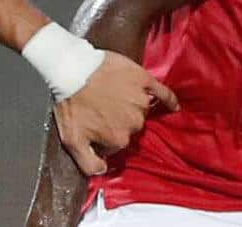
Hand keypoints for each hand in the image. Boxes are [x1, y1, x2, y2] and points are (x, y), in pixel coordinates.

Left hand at [53, 50, 177, 175]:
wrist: (69, 69)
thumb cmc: (70, 101)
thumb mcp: (71, 139)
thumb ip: (88, 163)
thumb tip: (103, 172)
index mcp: (118, 139)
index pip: (116, 142)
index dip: (104, 134)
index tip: (95, 125)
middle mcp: (134, 123)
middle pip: (129, 126)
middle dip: (116, 120)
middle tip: (99, 108)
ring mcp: (140, 101)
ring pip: (140, 110)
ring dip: (129, 106)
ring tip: (110, 95)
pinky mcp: (143, 80)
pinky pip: (162, 93)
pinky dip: (168, 100)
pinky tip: (172, 105)